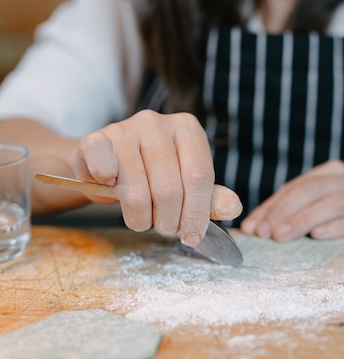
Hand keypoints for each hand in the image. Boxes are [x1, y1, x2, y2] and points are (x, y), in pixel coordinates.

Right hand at [71, 110, 241, 245]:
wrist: (106, 164)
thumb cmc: (152, 174)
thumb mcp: (187, 185)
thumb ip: (210, 198)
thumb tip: (234, 208)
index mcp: (187, 129)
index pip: (199, 176)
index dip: (196, 213)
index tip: (192, 236)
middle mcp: (157, 123)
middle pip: (169, 188)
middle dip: (168, 221)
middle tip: (165, 227)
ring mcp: (125, 128)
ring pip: (137, 191)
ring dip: (140, 218)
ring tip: (142, 218)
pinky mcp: (95, 139)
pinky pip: (104, 172)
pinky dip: (108, 192)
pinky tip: (113, 189)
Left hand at [241, 160, 343, 240]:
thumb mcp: (319, 212)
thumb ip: (291, 214)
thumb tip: (251, 228)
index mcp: (332, 172)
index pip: (295, 187)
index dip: (270, 206)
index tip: (251, 227)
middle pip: (312, 190)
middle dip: (284, 212)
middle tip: (266, 233)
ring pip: (333, 203)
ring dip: (304, 220)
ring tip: (283, 236)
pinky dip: (337, 227)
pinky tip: (318, 236)